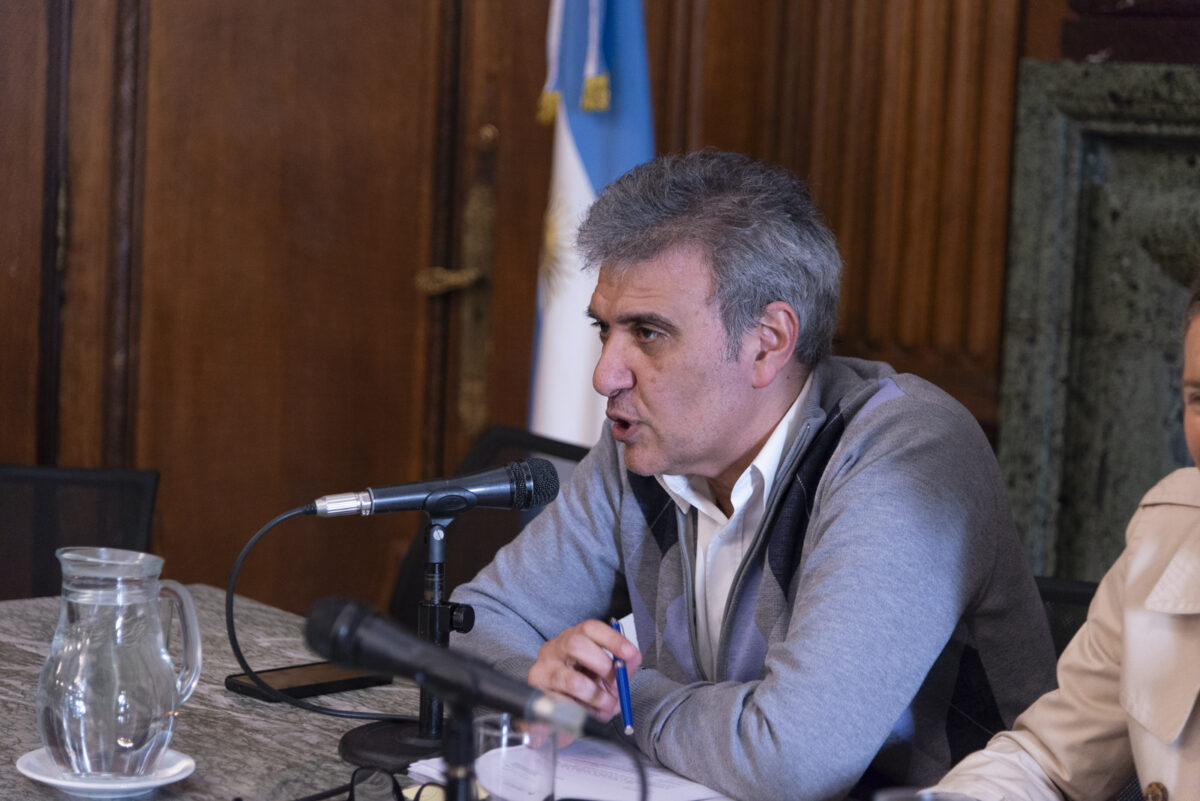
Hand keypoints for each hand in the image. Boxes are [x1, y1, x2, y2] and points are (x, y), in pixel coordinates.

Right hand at [527, 619, 641, 719]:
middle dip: (603, 665)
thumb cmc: (583, 686)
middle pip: (576, 645)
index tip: (629, 653)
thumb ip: (621, 666)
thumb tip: (632, 658)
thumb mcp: (606, 674)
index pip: (590, 628)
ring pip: (572, 681)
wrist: (555, 711)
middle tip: (616, 684)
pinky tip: (586, 712)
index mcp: (573, 637)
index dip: (612, 639)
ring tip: (605, 704)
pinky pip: (565, 705)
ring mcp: (542, 670)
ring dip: (596, 696)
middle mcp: (554, 649)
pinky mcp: (537, 695)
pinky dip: (582, 712)